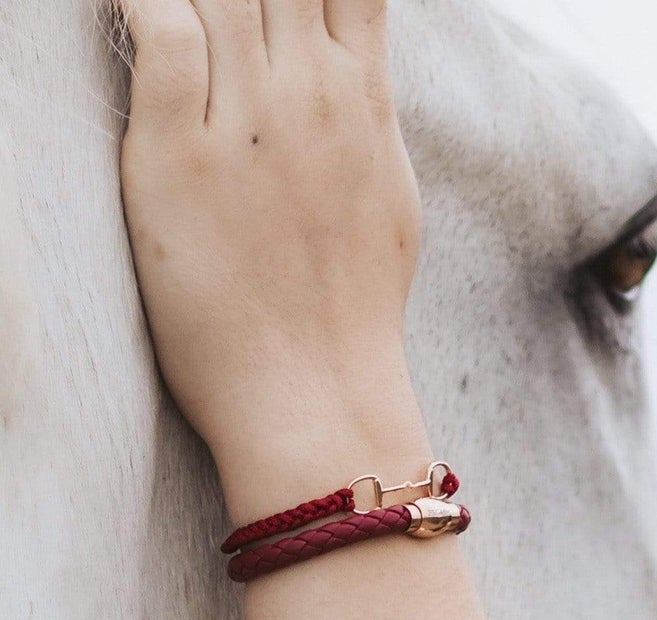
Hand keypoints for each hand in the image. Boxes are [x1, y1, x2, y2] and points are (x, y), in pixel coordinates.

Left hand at [117, 0, 426, 515]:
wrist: (316, 397)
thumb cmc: (349, 311)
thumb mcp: (388, 197)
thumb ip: (367, 114)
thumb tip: (353, 67)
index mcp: (364, 104)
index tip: (275, 9)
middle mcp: (313, 98)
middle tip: (221, 27)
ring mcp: (249, 124)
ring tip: (179, 20)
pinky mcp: (179, 154)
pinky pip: (161, 27)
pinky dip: (139, 2)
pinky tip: (123, 11)